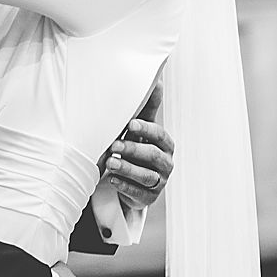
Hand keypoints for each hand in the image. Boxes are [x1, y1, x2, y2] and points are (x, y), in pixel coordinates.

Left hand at [102, 85, 172, 209]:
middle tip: (114, 145)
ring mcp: (159, 181)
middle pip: (153, 156)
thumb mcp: (140, 129)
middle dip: (133, 150)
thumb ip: (147, 108)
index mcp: (165, 144)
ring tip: (110, 162)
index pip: (159, 135)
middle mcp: (166, 162)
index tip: (130, 124)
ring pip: (146, 176)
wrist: (133, 178)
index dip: (146, 129)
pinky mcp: (149, 197)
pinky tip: (112, 180)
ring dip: (127, 168)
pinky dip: (124, 186)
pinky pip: (138, 192)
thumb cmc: (136, 146)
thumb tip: (158, 80)